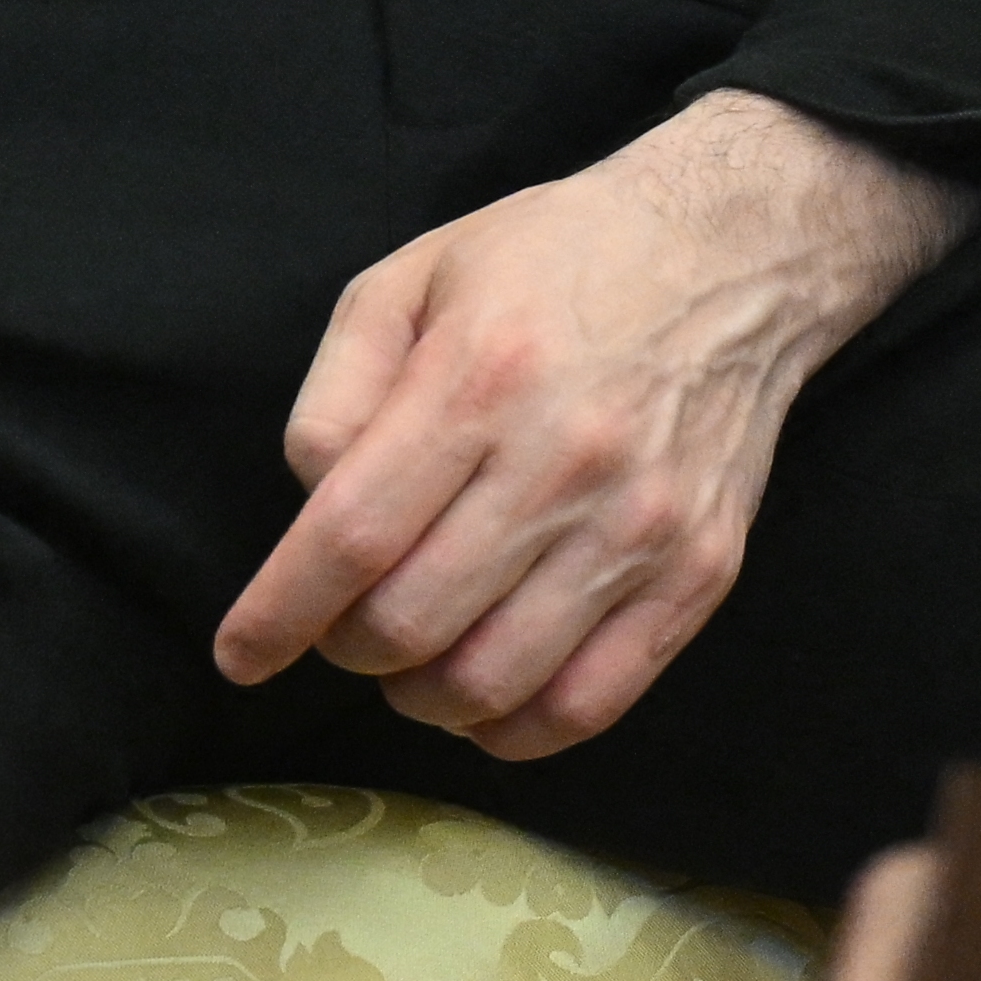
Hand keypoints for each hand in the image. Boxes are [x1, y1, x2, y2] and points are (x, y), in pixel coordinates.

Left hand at [209, 88, 980, 763]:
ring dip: (421, 695)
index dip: (277, 614)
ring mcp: (642, 524)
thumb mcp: (412, 278)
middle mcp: (565, 458)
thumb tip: (310, 508)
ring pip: (490, 682)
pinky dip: (515, 730)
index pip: (351, 536)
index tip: (242, 652)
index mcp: (482, 377)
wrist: (739, 250)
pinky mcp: (702, 568)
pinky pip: (589, 702)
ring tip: (417, 657)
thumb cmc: (557, 259)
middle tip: (349, 623)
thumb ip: (335, 393)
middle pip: (409, 624)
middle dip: (346, 648)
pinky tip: (488, 692)